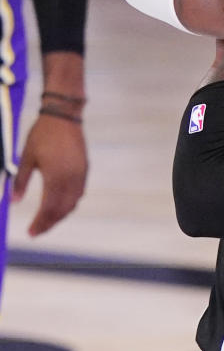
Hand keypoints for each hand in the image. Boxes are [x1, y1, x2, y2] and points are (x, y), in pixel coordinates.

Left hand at [12, 113, 87, 235]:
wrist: (64, 117)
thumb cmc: (42, 135)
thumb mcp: (26, 158)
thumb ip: (20, 181)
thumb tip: (13, 202)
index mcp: (55, 176)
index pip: (49, 208)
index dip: (40, 223)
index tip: (31, 233)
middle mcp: (71, 178)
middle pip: (63, 209)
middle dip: (50, 223)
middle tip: (37, 231)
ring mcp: (80, 174)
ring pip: (73, 202)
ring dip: (61, 215)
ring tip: (47, 221)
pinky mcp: (84, 169)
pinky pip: (79, 192)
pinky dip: (69, 203)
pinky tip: (60, 205)